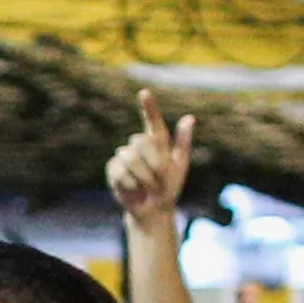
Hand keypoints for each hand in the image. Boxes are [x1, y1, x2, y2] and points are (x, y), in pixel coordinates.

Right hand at [107, 90, 194, 227]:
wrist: (155, 210)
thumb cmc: (170, 187)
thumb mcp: (180, 165)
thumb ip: (183, 142)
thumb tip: (190, 118)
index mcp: (156, 142)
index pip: (152, 120)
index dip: (148, 107)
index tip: (144, 92)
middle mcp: (138, 146)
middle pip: (139, 141)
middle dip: (152, 161)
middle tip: (160, 177)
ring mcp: (123, 157)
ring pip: (128, 157)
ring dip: (143, 176)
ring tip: (149, 187)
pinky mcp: (113, 170)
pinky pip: (120, 172)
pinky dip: (131, 184)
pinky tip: (136, 190)